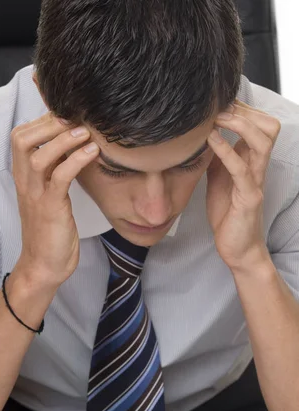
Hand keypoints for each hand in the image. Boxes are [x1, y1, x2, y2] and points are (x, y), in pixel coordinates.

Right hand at [10, 113, 98, 286]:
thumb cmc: (51, 232)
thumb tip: (72, 149)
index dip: (42, 120)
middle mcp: (25, 183)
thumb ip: (54, 173)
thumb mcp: (50, 196)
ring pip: (39, 155)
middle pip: (21, 139)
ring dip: (64, 139)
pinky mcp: (51, 209)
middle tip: (76, 116)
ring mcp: (36, 196)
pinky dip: (76, 161)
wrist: (44, 267)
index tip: (66, 114)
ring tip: (87, 130)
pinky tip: (92, 152)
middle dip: (49, 122)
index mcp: (23, 178)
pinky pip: (60, 177)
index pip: (20, 137)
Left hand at [206, 100, 280, 270]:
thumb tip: (201, 136)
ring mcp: (256, 181)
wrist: (237, 248)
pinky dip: (226, 150)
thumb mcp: (217, 179)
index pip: (258, 124)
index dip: (241, 109)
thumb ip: (215, 158)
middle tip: (218, 107)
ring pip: (263, 141)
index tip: (217, 102)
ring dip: (240, 125)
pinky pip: (242, 168)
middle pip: (268, 126)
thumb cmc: (228, 215)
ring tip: (217, 118)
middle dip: (244, 111)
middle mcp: (258, 168)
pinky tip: (211, 140)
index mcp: (251, 162)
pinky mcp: (249, 197)